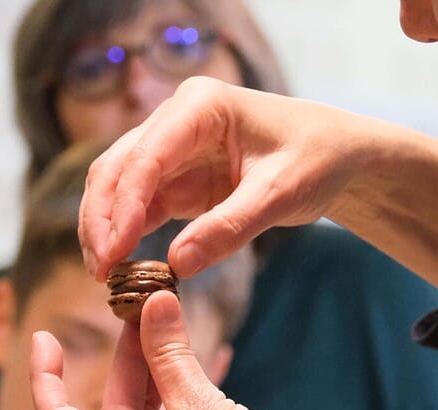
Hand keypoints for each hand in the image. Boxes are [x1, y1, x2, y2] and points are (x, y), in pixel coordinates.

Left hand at [30, 290, 392, 409]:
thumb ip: (170, 354)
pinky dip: (169, 408)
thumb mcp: (202, 404)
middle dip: (126, 364)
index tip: (44, 339)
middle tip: (141, 317)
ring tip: (165, 337)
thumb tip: (155, 304)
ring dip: (150, 383)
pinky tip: (187, 376)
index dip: (45, 376)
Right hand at [79, 76, 437, 295]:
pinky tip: (120, 265)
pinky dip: (125, 234)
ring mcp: (171, 149)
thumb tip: (177, 265)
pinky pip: (138, 206)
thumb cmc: (316, 159)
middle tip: (102, 270)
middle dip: (103, 220)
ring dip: (105, 228)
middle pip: (117, 168)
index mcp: (200, 107)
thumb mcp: (281, 192)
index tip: (114, 252)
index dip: (124, 206)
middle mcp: (175, 121)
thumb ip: (230, 227)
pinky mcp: (174, 178)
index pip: (146, 156)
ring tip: (104, 274)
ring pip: (117, 187)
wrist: (335, 155)